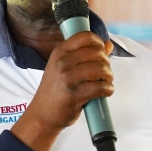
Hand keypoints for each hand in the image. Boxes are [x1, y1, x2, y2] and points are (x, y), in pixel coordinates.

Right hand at [12, 32, 112, 150]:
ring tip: (106, 82)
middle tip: (104, 72)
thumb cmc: (55, 90)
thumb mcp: (64, 67)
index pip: (85, 36)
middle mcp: (62, 62)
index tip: (101, 52)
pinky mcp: (75, 94)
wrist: (43, 114)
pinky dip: (108, 89)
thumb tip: (108, 45)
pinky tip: (105, 91)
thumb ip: (85, 55)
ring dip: (109, 76)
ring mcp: (68, 78)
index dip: (98, 43)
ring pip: (101, 69)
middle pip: (97, 53)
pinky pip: (101, 87)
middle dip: (106, 62)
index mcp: (59, 51)